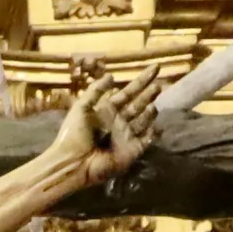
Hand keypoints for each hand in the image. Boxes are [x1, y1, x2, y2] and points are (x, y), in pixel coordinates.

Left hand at [51, 71, 159, 188]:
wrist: (72, 163)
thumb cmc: (73, 135)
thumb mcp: (81, 107)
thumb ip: (95, 91)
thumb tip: (111, 75)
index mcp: (108, 110)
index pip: (129, 92)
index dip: (142, 81)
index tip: (155, 68)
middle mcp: (119, 121)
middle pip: (139, 104)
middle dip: (149, 94)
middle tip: (159, 84)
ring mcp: (126, 136)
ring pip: (144, 120)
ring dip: (150, 112)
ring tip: (154, 104)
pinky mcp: (132, 151)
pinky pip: (146, 140)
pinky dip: (153, 133)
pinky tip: (157, 125)